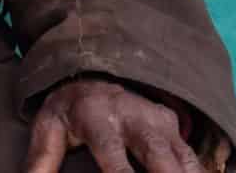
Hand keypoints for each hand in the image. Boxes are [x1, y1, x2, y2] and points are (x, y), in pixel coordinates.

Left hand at [25, 76, 205, 172]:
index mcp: (99, 118)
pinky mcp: (172, 122)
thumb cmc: (68, 110)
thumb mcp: (47, 130)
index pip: (114, 158)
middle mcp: (134, 116)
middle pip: (157, 155)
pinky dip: (195, 172)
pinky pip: (189, 154)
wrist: (92, 72)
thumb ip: (41, 161)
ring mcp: (157, 118)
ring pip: (180, 155)